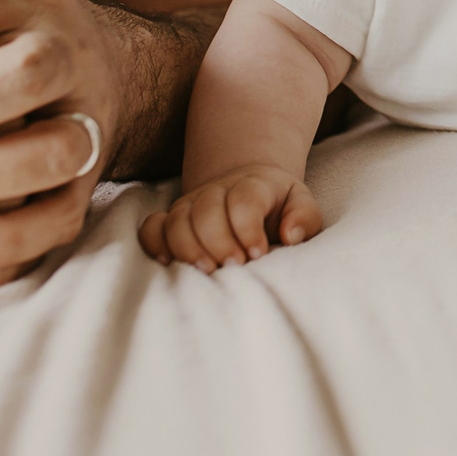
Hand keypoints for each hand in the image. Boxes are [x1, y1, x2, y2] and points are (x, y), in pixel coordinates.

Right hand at [139, 165, 323, 270]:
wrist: (249, 188)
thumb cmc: (278, 206)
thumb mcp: (301, 204)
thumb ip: (304, 217)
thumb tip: (290, 235)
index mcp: (253, 185)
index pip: (244, 199)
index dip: (248, 227)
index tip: (259, 253)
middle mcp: (216, 191)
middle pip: (207, 209)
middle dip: (219, 241)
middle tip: (235, 266)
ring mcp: (191, 204)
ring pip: (178, 219)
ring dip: (189, 247)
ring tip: (208, 271)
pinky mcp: (172, 219)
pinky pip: (152, 226)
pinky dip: (155, 242)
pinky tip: (168, 262)